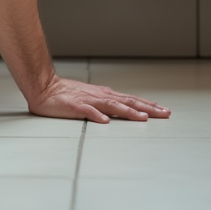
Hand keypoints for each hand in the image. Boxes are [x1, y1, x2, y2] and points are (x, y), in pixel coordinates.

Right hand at [28, 76, 170, 123]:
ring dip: (128, 112)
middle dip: (148, 108)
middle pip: (129, 102)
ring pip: (113, 106)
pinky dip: (98, 116)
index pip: (132, 100)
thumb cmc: (68, 95)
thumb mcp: (92, 98)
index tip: (163, 110)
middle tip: (165, 113)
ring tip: (142, 117)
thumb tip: (124, 110)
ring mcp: (89, 101)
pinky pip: (88, 112)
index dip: (149, 105)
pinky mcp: (76, 107)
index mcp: (106, 95)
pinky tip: (105, 121)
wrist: (46, 88)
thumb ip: (107, 104)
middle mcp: (101, 96)